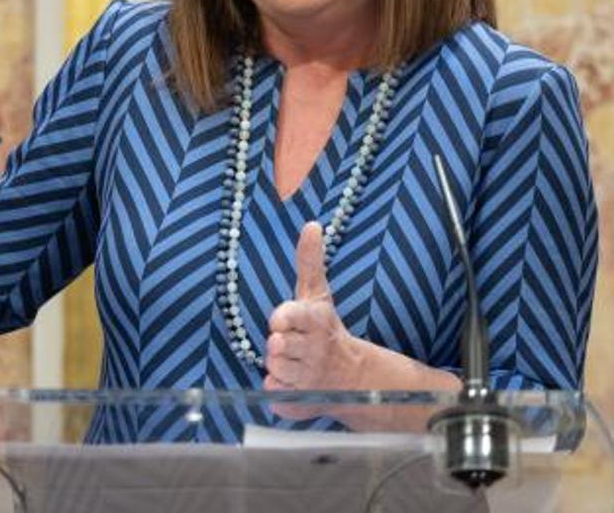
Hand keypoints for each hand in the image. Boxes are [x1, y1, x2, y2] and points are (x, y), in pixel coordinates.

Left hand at [264, 221, 366, 418]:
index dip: (283, 319)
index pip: (293, 318)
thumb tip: (311, 224)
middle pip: (276, 346)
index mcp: (317, 322)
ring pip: (274, 370)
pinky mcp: (302, 402)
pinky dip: (277, 390)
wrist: (352, 377)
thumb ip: (310, 261)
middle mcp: (316, 351)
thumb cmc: (324, 328)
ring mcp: (311, 379)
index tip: (278, 321)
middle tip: (289, 343)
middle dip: (278, 345)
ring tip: (293, 361)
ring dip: (277, 366)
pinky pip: (275, 394)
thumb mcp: (316, 293)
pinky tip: (290, 383)